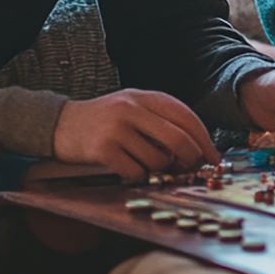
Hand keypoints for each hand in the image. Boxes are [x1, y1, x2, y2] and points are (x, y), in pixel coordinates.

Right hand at [52, 89, 219, 182]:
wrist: (60, 123)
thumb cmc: (106, 119)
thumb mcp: (135, 107)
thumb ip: (162, 121)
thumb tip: (196, 147)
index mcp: (146, 97)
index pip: (187, 117)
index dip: (204, 139)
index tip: (214, 157)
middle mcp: (134, 109)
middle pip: (178, 139)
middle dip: (191, 159)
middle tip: (191, 169)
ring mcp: (118, 129)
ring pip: (158, 159)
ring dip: (160, 170)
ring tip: (149, 166)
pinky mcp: (103, 149)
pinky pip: (135, 171)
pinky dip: (139, 177)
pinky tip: (130, 170)